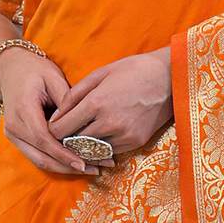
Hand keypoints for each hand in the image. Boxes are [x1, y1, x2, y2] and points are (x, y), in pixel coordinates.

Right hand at [0, 46, 113, 177]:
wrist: (11, 69)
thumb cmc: (35, 70)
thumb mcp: (54, 77)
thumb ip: (66, 101)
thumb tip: (82, 124)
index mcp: (23, 109)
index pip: (44, 139)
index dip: (64, 154)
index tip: (84, 162)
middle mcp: (14, 126)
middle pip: (42, 156)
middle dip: (69, 166)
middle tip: (96, 169)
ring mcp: (13, 135)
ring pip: (39, 161)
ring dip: (65, 168)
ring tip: (91, 169)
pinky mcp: (18, 139)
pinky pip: (37, 156)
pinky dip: (57, 162)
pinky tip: (77, 164)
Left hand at [46, 49, 172, 155]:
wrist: (170, 78)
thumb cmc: (133, 70)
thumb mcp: (100, 74)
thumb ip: (74, 95)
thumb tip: (57, 115)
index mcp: (96, 103)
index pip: (62, 129)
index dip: (53, 129)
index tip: (54, 125)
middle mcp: (108, 123)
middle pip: (74, 143)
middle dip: (66, 139)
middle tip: (66, 132)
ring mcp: (123, 135)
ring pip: (91, 150)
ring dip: (84, 145)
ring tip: (83, 134)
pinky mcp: (135, 142)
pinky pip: (109, 151)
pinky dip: (101, 147)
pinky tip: (102, 136)